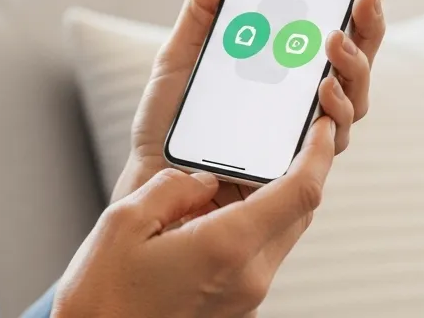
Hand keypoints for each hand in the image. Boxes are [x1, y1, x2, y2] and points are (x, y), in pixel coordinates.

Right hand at [52, 117, 336, 317]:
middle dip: (295, 169)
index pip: (299, 191)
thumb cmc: (102, 295)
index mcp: (226, 247)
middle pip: (298, 211)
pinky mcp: (237, 305)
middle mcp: (249, 276)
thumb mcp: (124, 222)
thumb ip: (172, 188)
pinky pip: (258, 253)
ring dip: (269, 197)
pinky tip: (209, 212)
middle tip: (277, 137)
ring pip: (279, 232)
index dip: (318, 152)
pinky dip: (248, 223)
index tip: (321, 124)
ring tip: (227, 175)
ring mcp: (246, 296)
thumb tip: (201, 180)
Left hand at [111, 0, 390, 202]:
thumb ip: (202, 10)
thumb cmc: (170, 124)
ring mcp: (304, 138)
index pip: (334, 38)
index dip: (359, 10)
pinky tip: (323, 89)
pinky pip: (329, 141)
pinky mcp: (297, 172)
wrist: (150, 181)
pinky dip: (332, 111)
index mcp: (284, 76)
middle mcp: (303, 106)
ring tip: (334, 40)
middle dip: (368, 28)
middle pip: (355, 66)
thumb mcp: (179, 57)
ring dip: (352, 66)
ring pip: (353, 101)